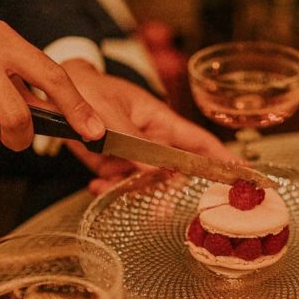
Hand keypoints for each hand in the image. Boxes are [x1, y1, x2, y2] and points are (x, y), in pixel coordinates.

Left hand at [60, 59, 241, 193]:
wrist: (56, 89)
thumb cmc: (91, 89)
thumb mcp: (113, 113)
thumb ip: (134, 144)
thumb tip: (154, 171)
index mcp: (161, 121)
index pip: (199, 143)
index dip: (221, 159)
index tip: (241, 175)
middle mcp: (151, 140)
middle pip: (174, 172)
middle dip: (166, 192)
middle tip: (160, 209)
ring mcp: (132, 153)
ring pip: (145, 183)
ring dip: (130, 190)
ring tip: (109, 187)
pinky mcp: (111, 162)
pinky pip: (117, 183)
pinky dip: (107, 188)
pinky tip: (95, 187)